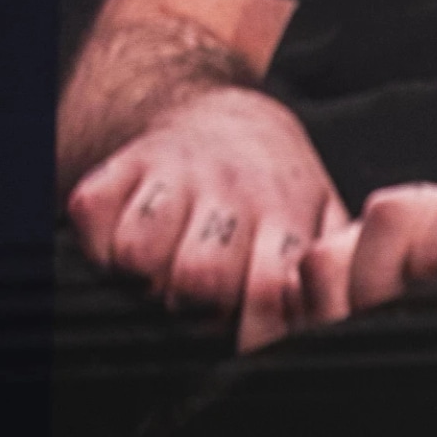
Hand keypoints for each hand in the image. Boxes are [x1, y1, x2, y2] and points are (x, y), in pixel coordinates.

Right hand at [67, 85, 349, 350]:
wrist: (222, 115)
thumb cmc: (277, 185)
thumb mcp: (322, 217)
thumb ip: (334, 269)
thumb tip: (344, 318)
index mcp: (286, 212)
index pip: (270, 288)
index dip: (253, 321)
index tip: (248, 321)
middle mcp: (231, 190)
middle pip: (199, 279)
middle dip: (195, 306)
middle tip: (202, 297)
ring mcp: (173, 174)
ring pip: (138, 253)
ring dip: (142, 274)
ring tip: (165, 266)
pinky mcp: (118, 164)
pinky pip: (91, 216)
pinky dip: (97, 239)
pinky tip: (129, 234)